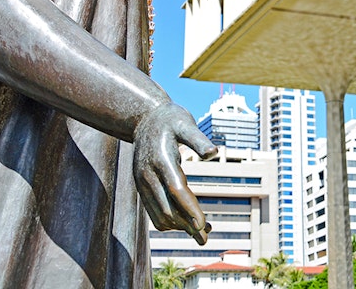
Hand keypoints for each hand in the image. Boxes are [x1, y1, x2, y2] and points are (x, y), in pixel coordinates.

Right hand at [133, 102, 218, 244]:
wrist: (143, 119)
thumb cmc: (169, 119)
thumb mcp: (185, 122)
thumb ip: (198, 138)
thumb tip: (214, 153)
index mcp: (161, 159)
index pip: (176, 189)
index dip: (189, 208)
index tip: (203, 224)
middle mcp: (148, 175)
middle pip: (168, 208)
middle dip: (187, 225)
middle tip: (207, 237)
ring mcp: (142, 183)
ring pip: (159, 215)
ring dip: (180, 226)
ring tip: (203, 231)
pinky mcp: (142, 188)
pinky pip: (154, 212)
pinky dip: (171, 221)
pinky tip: (187, 222)